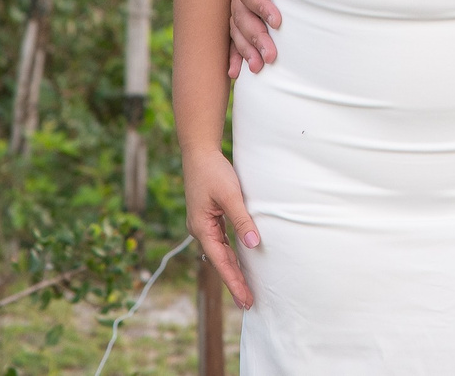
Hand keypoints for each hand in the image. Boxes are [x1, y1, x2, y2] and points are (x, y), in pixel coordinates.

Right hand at [184, 146, 260, 307]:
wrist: (199, 152)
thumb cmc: (213, 172)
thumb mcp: (231, 195)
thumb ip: (242, 220)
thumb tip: (254, 244)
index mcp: (202, 229)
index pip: (221, 262)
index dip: (234, 282)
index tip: (246, 299)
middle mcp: (200, 230)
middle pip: (220, 262)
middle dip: (234, 282)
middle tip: (248, 303)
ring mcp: (203, 225)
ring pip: (221, 253)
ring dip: (233, 270)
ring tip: (245, 288)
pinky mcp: (209, 218)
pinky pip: (221, 242)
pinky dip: (230, 254)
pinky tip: (239, 261)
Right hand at [227, 0, 292, 78]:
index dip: (262, 5)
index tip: (278, 21)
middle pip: (241, 16)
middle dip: (256, 37)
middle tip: (272, 56)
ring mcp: (236, 4)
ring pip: (236, 31)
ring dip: (245, 50)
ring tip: (258, 68)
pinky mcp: (240, 16)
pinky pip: (232, 38)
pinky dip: (233, 55)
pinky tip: (234, 74)